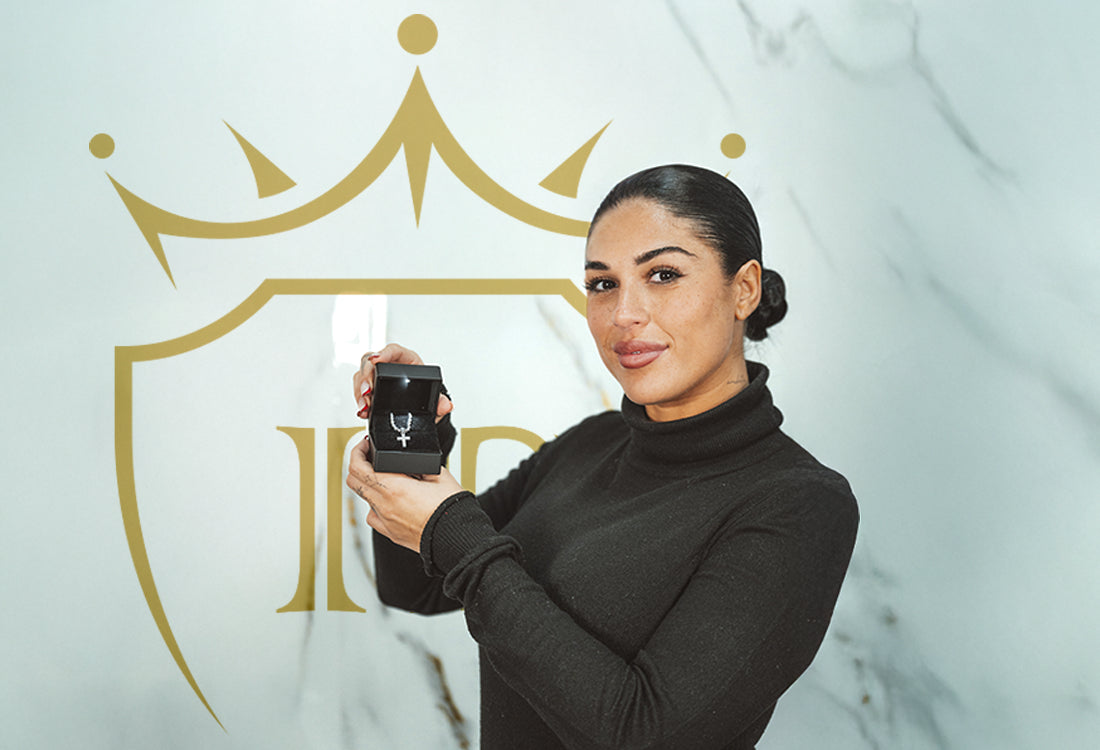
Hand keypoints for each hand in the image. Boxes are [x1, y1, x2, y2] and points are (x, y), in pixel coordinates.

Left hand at [345, 436, 463, 550]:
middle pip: (353, 482)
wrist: (458, 537)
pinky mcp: (391, 533)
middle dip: (358, 466)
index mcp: (394, 488)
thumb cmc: (451, 509)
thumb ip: (418, 464)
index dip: (357, 452)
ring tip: (386, 481)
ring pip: (364, 499)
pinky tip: (391, 503)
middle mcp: (384, 506)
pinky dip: (377, 507)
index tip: (364, 446)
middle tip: (369, 459)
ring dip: (369, 487)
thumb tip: (408, 460)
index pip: (358, 467)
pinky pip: (374, 517)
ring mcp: (385, 522)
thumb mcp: (438, 474)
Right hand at [353, 342, 453, 420]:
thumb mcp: (433, 397)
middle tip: (367, 391)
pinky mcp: (370, 387)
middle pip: (370, 362)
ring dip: (360, 391)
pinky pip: (359, 389)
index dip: (383, 353)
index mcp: (406, 359)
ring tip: (365, 406)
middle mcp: (389, 364)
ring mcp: (377, 375)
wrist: (419, 405)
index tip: (376, 359)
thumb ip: (440, 401)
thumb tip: (446, 405)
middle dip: (366, 376)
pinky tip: (363, 410)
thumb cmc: (425, 392)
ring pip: (361, 376)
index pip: (393, 350)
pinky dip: (359, 400)